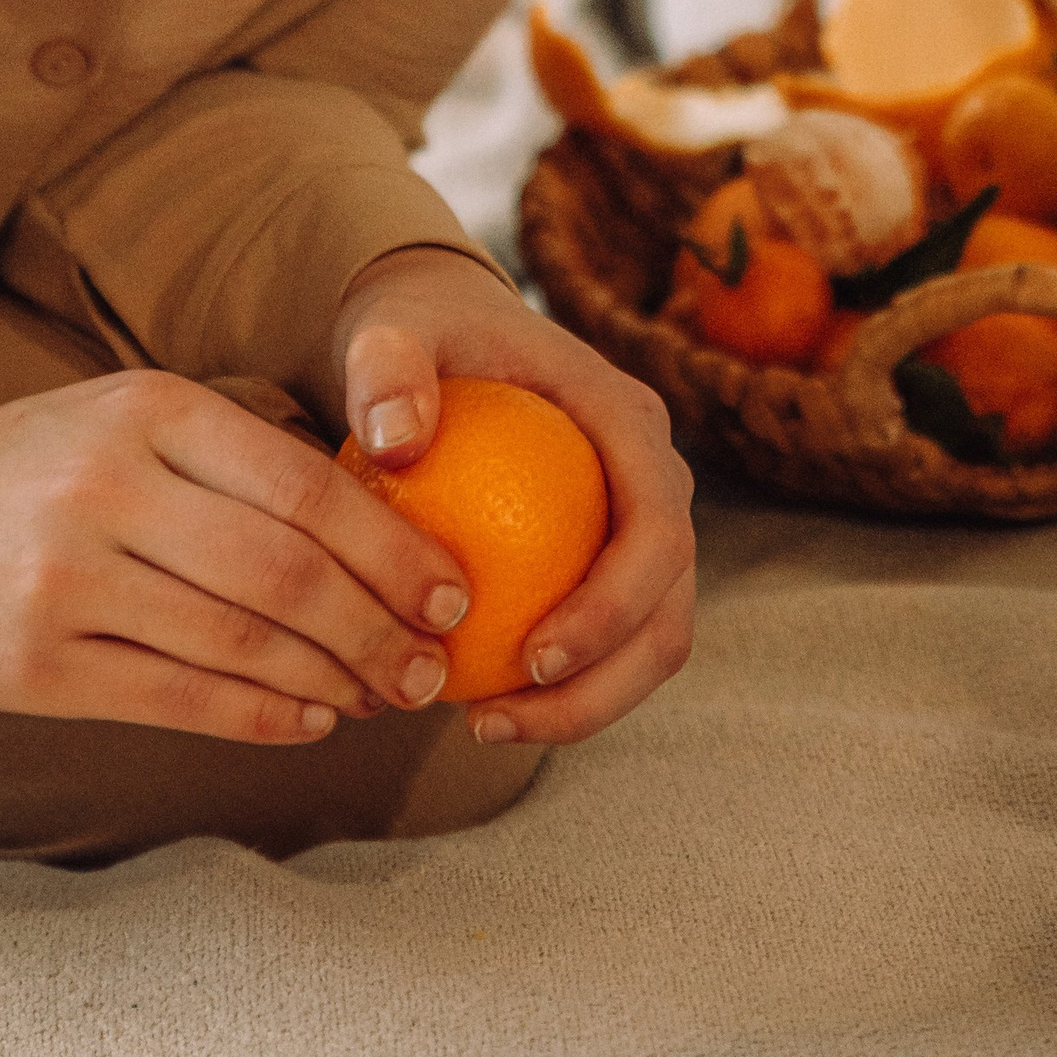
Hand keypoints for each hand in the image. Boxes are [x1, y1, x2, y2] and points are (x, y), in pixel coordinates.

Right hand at [0, 367, 475, 739]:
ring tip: (380, 697)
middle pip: (287, 575)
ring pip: (243, 645)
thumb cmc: (47, 473)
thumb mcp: (134, 422)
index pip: (306, 485)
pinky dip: (261, 715)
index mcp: (149, 411)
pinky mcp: (37, 667)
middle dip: (379, 630)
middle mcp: (108, 489)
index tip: (448, 592)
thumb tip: (391, 532)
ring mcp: (67, 580)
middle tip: (429, 666)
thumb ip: (243, 461)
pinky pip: (180, 701)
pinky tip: (308, 718)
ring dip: (333, 681)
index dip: (394, 549)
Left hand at [335, 247, 696, 748]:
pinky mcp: (607, 562)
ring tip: (485, 725)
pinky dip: (557, 690)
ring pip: (648, 643)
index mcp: (627, 421)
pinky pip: (603, 645)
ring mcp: (636, 525)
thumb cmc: (420, 332)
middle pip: (670, 608)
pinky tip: (475, 705)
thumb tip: (395, 443)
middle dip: (603, 685)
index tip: (529, 658)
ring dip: (585, 704)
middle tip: (497, 719)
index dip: (614, 608)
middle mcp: (653, 478)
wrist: (441, 333)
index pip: (658, 528)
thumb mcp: (391, 332)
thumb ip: (386, 370)